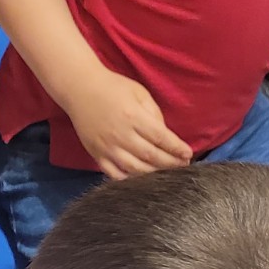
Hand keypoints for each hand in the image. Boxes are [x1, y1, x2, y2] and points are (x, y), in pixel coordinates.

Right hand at [64, 68, 192, 178]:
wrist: (80, 89)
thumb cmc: (114, 88)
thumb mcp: (140, 93)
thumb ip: (155, 114)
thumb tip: (166, 137)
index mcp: (133, 117)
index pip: (161, 138)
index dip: (176, 148)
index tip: (188, 154)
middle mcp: (121, 135)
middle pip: (151, 156)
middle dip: (170, 163)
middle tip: (183, 166)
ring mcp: (107, 148)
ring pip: (135, 169)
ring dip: (154, 174)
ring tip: (166, 173)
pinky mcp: (96, 155)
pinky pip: (114, 174)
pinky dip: (129, 179)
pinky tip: (140, 177)